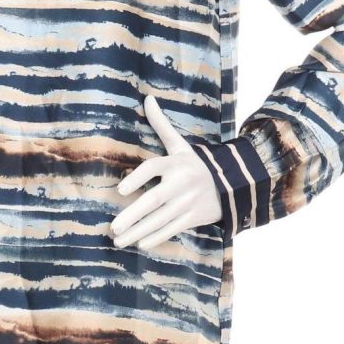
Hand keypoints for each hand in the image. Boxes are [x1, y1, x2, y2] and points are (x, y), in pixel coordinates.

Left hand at [110, 95, 221, 248]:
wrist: (230, 184)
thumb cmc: (194, 164)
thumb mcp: (180, 145)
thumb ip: (161, 125)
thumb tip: (147, 99)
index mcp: (175, 164)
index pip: (153, 169)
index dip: (137, 179)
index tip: (120, 191)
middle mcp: (181, 184)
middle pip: (153, 201)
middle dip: (132, 216)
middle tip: (113, 228)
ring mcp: (188, 203)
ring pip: (160, 220)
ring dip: (138, 231)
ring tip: (119, 240)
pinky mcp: (194, 217)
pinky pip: (172, 229)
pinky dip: (157, 238)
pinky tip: (140, 243)